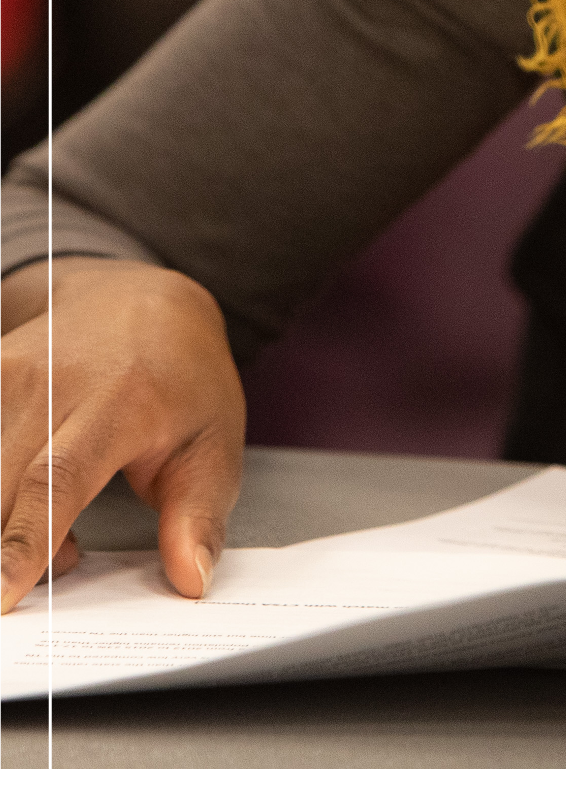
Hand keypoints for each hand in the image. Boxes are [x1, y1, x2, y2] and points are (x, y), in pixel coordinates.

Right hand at [0, 257, 244, 612]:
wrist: (136, 299)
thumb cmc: (180, 380)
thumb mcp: (214, 441)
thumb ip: (198, 514)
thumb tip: (191, 580)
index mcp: (120, 398)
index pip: (58, 479)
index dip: (25, 542)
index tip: (2, 596)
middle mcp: (51, 380)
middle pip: (1, 490)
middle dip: (6, 549)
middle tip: (53, 568)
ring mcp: (6, 372)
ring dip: (1, 521)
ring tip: (52, 523)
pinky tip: (20, 494)